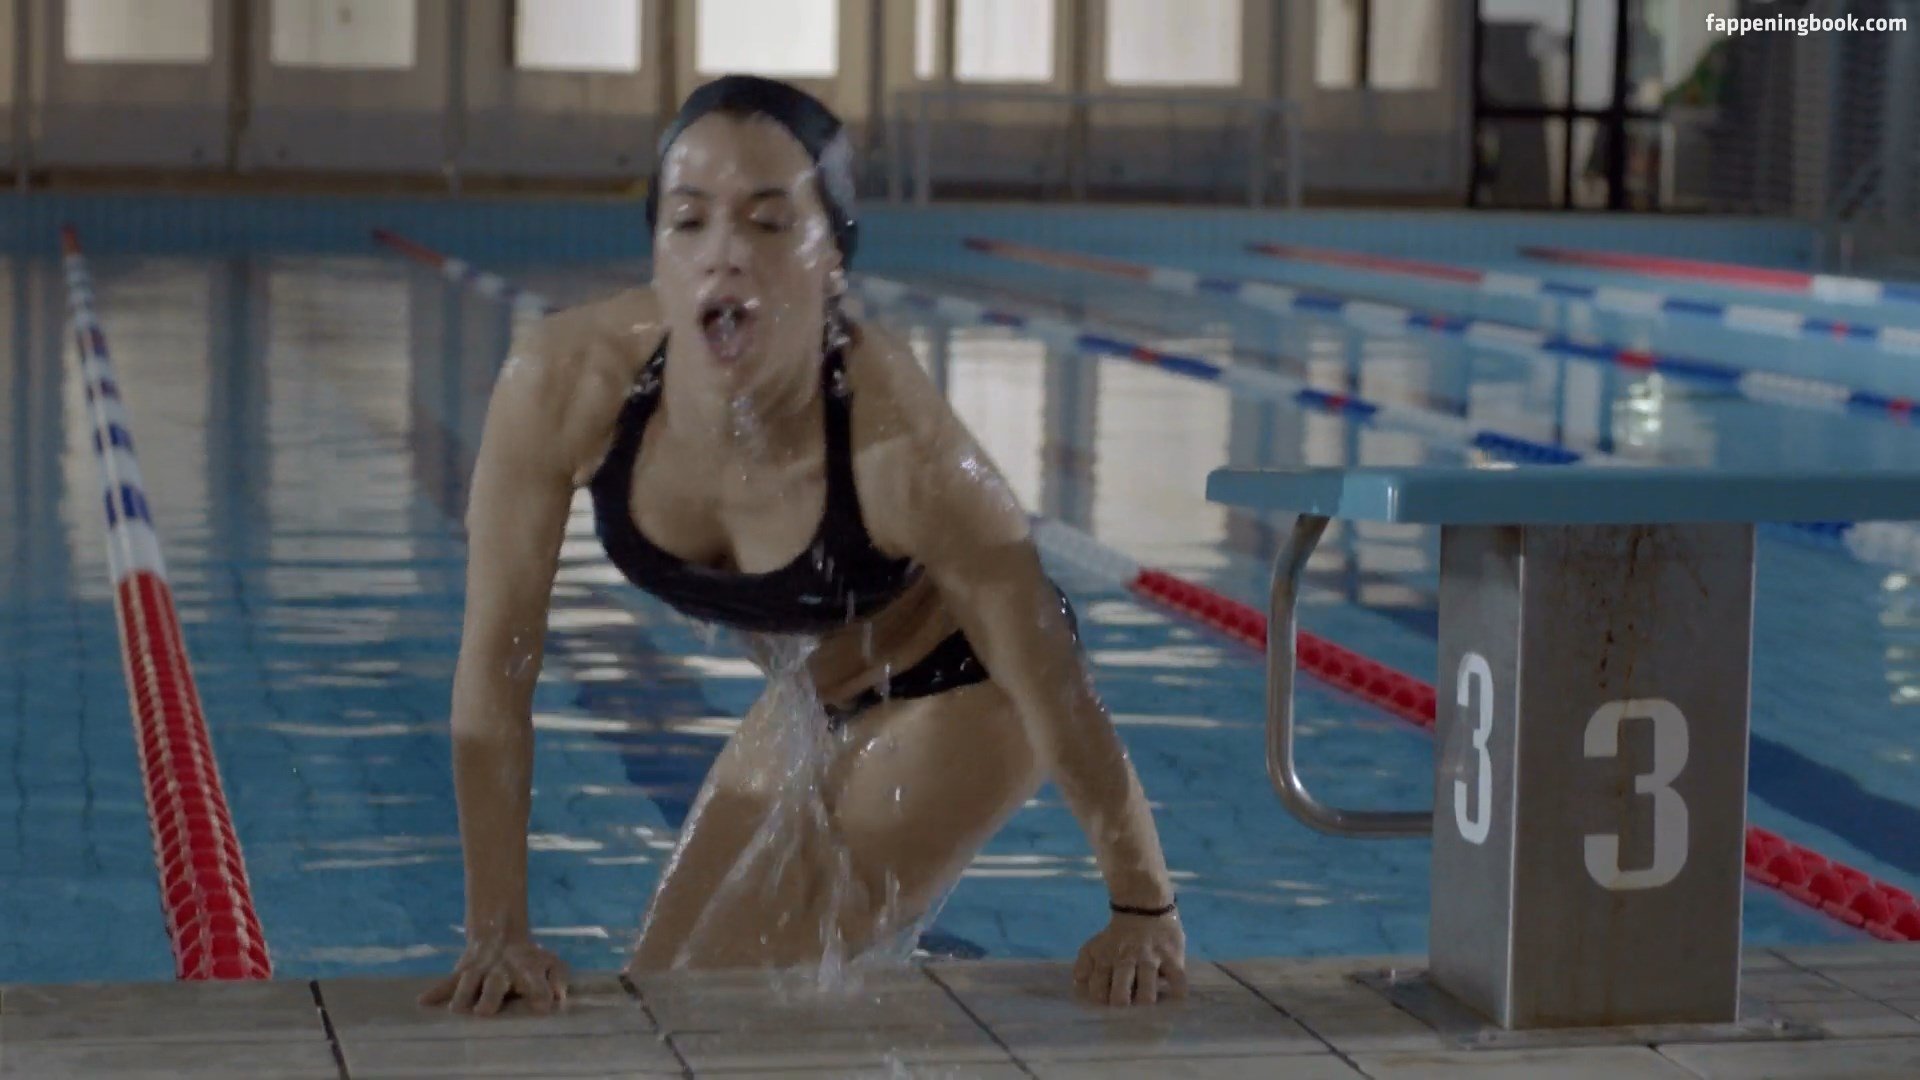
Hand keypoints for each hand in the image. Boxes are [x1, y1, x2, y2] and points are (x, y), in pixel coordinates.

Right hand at [419, 934, 569, 1016]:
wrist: (501, 931)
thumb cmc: (529, 959)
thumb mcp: (551, 963)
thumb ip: (559, 978)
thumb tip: (560, 996)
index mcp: (527, 970)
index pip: (536, 983)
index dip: (540, 993)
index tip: (541, 1006)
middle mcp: (502, 971)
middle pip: (496, 983)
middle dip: (490, 996)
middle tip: (484, 1011)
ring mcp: (480, 970)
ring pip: (469, 981)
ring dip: (463, 994)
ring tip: (456, 1009)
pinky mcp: (462, 971)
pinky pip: (447, 981)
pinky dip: (436, 991)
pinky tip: (423, 1001)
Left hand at [1072, 911, 1186, 1005]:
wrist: (1144, 905)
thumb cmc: (1117, 935)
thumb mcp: (1093, 946)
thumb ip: (1083, 967)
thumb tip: (1078, 989)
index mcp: (1105, 959)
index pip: (1098, 991)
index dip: (1102, 1004)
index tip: (1108, 1009)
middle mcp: (1126, 961)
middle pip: (1120, 996)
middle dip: (1122, 1008)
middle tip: (1126, 1013)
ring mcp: (1150, 960)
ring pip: (1147, 992)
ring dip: (1145, 1004)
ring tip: (1147, 1010)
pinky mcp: (1172, 958)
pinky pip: (1178, 981)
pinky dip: (1176, 994)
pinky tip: (1173, 999)